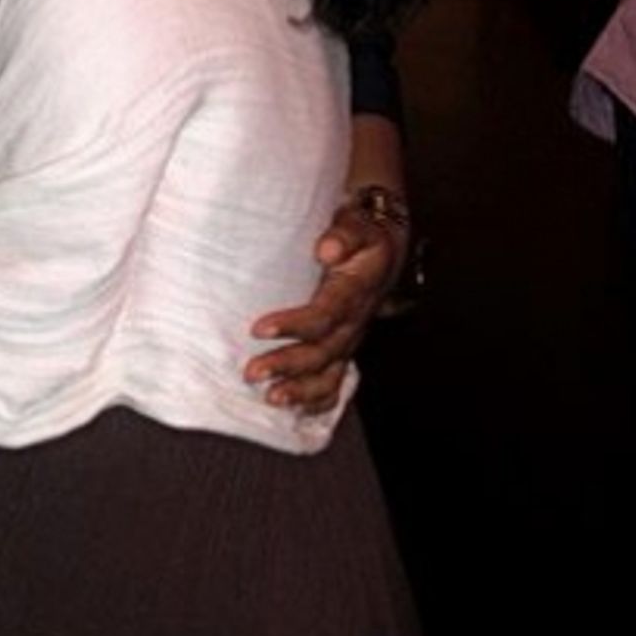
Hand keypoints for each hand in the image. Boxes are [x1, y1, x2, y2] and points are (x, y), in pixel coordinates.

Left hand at [243, 199, 404, 412]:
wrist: (384, 248)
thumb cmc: (362, 234)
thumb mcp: (357, 223)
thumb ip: (344, 233)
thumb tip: (326, 249)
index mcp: (355, 292)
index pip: (325, 315)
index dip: (294, 325)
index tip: (258, 329)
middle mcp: (354, 323)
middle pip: (322, 352)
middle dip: (287, 365)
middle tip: (252, 372)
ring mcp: (350, 340)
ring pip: (330, 375)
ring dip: (300, 390)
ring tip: (270, 399)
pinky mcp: (344, 348)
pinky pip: (335, 382)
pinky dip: (317, 401)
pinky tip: (294, 412)